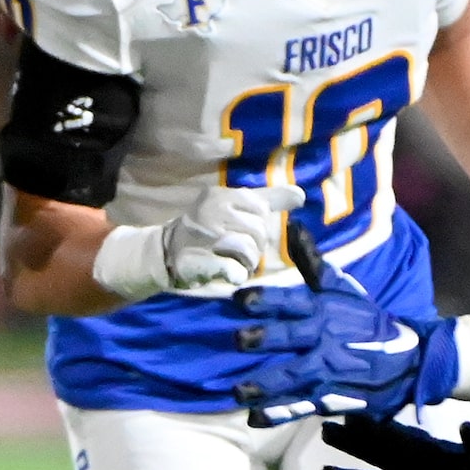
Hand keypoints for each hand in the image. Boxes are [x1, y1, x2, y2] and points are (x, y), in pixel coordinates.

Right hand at [161, 184, 306, 285]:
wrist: (169, 251)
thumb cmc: (208, 227)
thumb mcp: (235, 206)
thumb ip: (267, 199)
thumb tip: (300, 195)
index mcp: (221, 195)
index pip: (261, 209)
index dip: (260, 225)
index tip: (245, 231)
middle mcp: (211, 212)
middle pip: (258, 230)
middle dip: (257, 246)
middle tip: (242, 251)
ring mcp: (204, 237)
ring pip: (249, 250)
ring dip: (248, 262)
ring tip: (236, 262)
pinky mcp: (199, 262)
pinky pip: (235, 270)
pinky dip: (237, 274)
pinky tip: (230, 272)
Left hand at [230, 284, 463, 424]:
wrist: (411, 360)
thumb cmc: (366, 323)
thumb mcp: (344, 290)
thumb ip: (314, 264)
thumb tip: (294, 226)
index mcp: (326, 310)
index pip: (294, 301)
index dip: (268, 299)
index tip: (240, 299)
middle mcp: (327, 338)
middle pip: (294, 337)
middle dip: (267, 339)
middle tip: (239, 340)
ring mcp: (330, 370)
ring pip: (295, 376)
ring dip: (267, 384)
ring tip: (239, 391)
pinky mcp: (332, 397)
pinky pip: (302, 406)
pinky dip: (280, 413)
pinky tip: (255, 418)